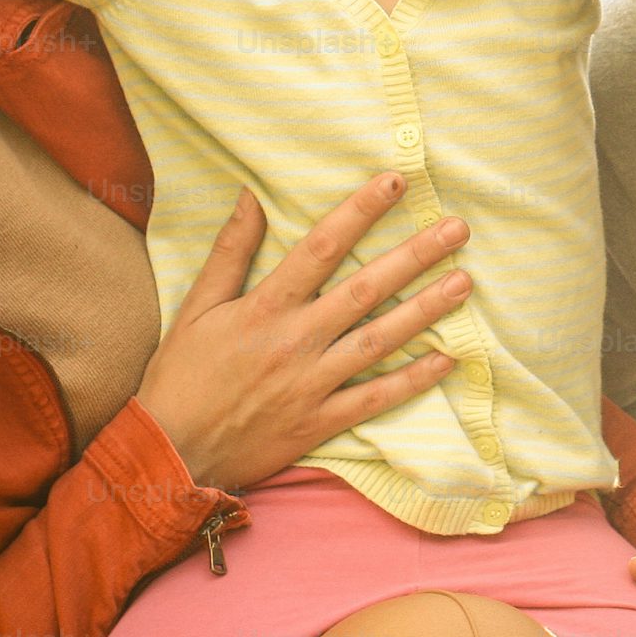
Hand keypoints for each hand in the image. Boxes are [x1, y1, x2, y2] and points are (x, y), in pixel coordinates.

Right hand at [138, 176, 473, 491]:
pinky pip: (375, 398)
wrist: (170, 454)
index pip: (320, 248)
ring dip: (425, 311)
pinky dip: (413, 380)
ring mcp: (312, 383)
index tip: (394, 181)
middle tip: (457, 229)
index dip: (359, 211)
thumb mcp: (196, 308)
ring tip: (465, 282)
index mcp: (265, 308)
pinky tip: (449, 359)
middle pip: (365, 290)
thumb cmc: (180, 377)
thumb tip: (251, 195)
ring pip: (379, 340)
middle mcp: (295, 341)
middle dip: (414, 256)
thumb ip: (229, 252)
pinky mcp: (320, 421)